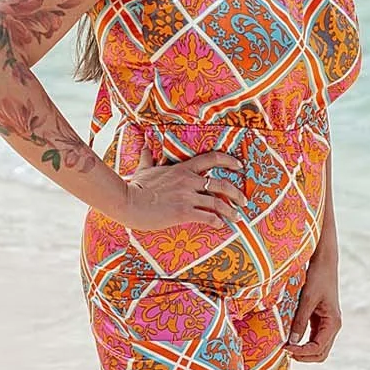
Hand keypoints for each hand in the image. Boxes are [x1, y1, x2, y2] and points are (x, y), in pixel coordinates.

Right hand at [110, 150, 244, 230]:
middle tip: (244, 200)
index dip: (229, 161)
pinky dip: (217, 221)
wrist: (126, 202)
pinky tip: (220, 226)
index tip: (240, 166)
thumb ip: (148, 157)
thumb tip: (144, 144)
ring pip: (217, 203)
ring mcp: (187, 196)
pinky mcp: (183, 212)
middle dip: (236, 193)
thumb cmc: (135, 187)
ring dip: (230, 211)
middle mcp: (189, 181)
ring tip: (236, 217)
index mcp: (182, 169)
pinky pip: (207, 217)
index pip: (212, 158)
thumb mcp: (144, 169)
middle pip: (222, 183)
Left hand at [286, 259, 340, 362]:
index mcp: (333, 322)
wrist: (324, 262)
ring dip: (304, 351)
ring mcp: (328, 323)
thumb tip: (291, 343)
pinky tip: (291, 340)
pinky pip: (314, 338)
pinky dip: (304, 343)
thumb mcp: (307, 300)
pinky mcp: (321, 319)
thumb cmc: (318, 278)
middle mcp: (333, 325)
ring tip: (286, 348)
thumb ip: (300, 322)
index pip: (318, 348)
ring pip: (318, 348)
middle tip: (285, 351)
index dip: (301, 352)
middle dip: (304, 356)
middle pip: (320, 353)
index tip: (285, 348)